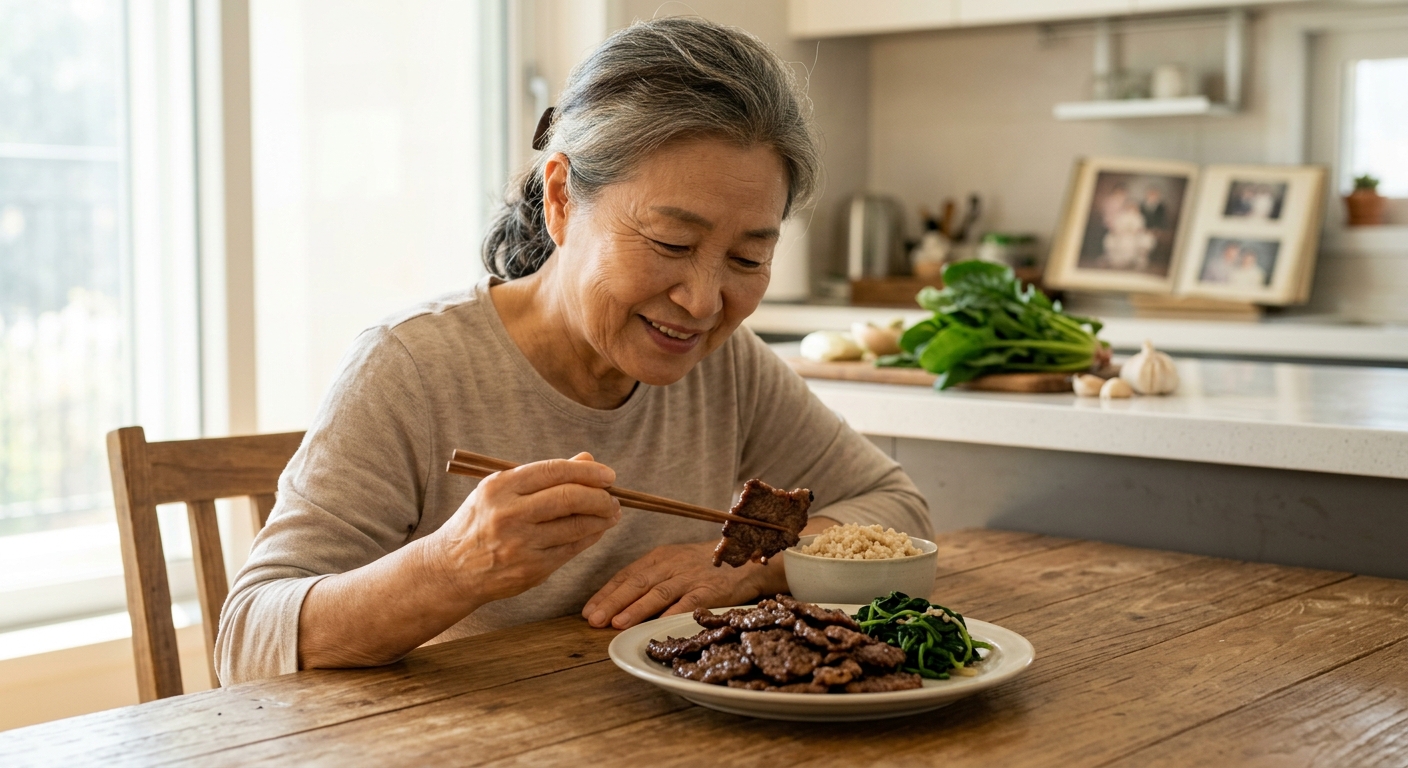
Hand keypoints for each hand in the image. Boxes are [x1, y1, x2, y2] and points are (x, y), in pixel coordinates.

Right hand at [428, 452, 620, 607]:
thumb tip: (587, 459)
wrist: (451, 568)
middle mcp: (509, 514)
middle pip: (569, 498)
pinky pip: (571, 550)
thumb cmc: (480, 522)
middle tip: (614, 497)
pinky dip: (590, 537)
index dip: (588, 472)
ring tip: (611, 513)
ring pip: (576, 526)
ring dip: (602, 519)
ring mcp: (520, 544)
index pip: (554, 471)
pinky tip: (597, 530)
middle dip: (600, 496)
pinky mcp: (531, 570)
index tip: (608, 475)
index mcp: (500, 487)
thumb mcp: (501, 491)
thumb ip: (544, 476)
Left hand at [582, 540, 783, 629]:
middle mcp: (672, 564)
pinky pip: (688, 603)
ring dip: (636, 609)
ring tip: (617, 623)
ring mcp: (691, 577)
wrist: (747, 559)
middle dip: (612, 602)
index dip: (606, 593)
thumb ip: (651, 580)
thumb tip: (618, 605)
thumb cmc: (705, 566)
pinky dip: (671, 614)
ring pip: (658, 592)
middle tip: (593, 620)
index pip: (627, 574)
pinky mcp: (711, 590)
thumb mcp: (675, 564)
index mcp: (660, 557)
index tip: (587, 611)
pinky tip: (657, 626)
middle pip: (637, 583)